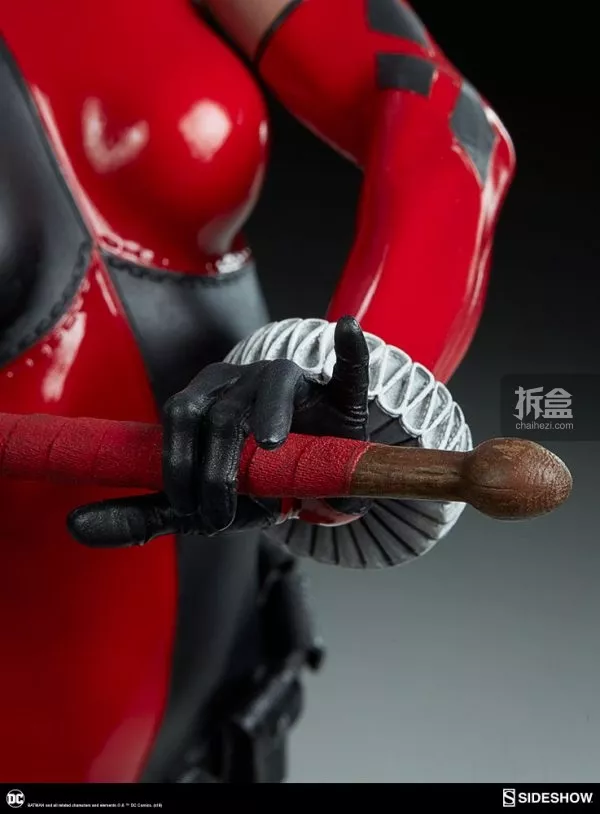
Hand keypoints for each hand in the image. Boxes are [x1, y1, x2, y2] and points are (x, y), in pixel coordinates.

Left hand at [68, 316, 369, 546]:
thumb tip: (72, 527)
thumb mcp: (194, 499)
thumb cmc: (248, 481)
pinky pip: (347, 367)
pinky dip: (350, 350)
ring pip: (276, 383)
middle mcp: (242, 381)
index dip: (179, 462)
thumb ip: (142, 512)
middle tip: (225, 515)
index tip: (191, 510)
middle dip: (219, 466)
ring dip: (271, 414)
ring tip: (270, 446)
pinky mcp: (338, 391)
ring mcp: (291, 381)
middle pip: (223, 410)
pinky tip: (347, 330)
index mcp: (203, 398)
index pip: (179, 417)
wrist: (308, 479)